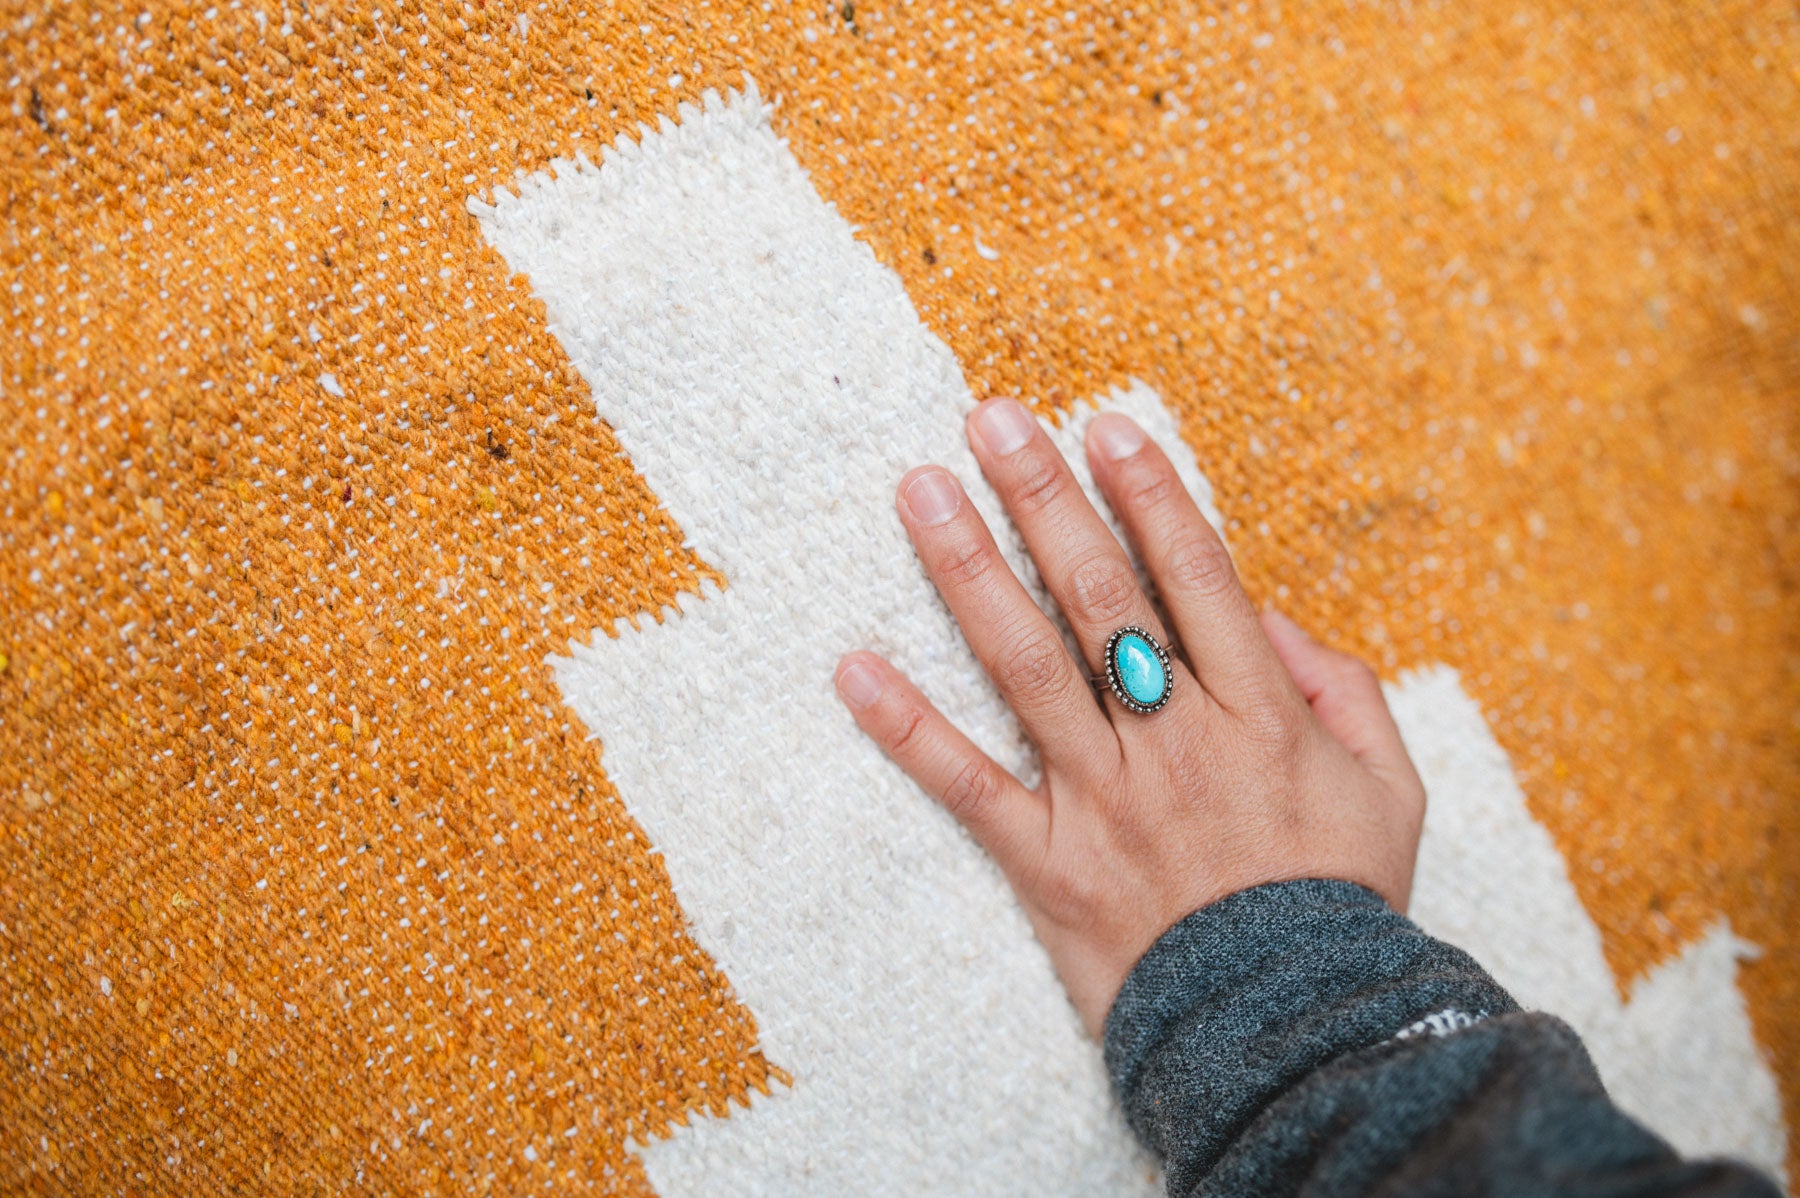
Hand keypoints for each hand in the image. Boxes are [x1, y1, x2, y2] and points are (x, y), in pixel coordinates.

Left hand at [833, 399, 1426, 1036]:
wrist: (1296, 1032)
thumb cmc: (1340, 899)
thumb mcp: (1390, 785)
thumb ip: (1341, 686)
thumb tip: (1269, 616)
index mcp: (1257, 712)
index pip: (1193, 576)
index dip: (1148, 493)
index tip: (1103, 425)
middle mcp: (1173, 738)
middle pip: (1097, 597)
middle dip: (1043, 498)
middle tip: (990, 421)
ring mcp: (1103, 798)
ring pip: (1026, 666)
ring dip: (969, 571)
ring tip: (920, 492)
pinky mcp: (1048, 862)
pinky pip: (967, 787)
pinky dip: (907, 728)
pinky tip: (853, 666)